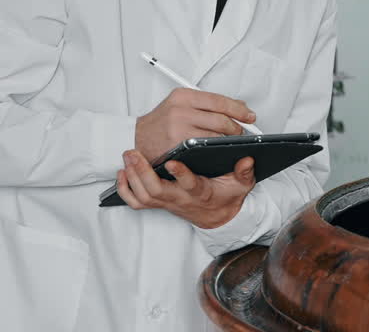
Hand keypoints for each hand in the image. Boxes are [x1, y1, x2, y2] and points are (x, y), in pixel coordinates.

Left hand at [114, 149, 255, 227]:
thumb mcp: (241, 186)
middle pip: (155, 191)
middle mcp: (180, 199)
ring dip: (132, 176)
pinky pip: (136, 202)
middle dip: (142, 172)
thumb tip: (247, 159)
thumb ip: (244, 173)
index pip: (190, 185)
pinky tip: (122, 173)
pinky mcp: (158, 203)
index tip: (172, 161)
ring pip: (143, 196)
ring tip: (127, 156)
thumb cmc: (226, 196)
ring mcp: (167, 202)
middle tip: (133, 152)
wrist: (216, 217)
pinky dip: (125, 189)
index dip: (180, 174)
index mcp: (201, 193)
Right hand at [134, 87, 255, 162]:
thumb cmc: (161, 121)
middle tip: (242, 132)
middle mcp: (180, 110)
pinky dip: (216, 150)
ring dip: (228, 140)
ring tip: (232, 141)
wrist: (136, 138)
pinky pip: (205, 149)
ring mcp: (178, 129)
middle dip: (236, 128)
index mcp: (183, 96)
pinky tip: (220, 151)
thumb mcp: (181, 104)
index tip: (249, 116)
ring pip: (215, 136)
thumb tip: (238, 106)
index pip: (219, 101)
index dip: (238, 109)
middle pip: (221, 119)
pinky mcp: (178, 147)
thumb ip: (207, 103)